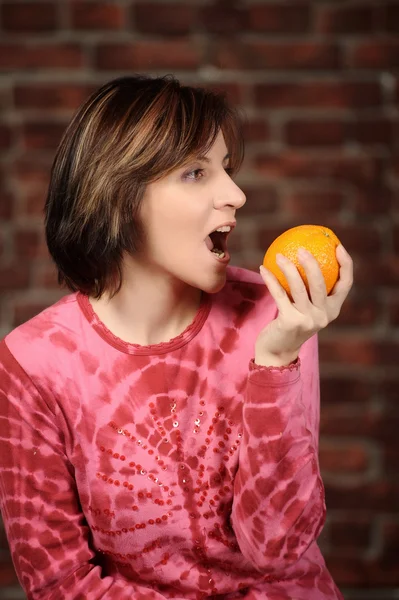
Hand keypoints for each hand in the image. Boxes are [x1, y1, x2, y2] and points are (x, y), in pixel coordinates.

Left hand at [255, 244, 352, 366]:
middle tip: (302, 249)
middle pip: (322, 284)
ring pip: (299, 288)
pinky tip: (263, 268)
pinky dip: (271, 280)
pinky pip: (279, 295)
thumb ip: (310, 290)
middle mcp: (324, 315)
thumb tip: (305, 255)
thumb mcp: (306, 308)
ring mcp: (308, 320)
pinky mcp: (291, 322)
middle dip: (312, 263)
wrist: (278, 351)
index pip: (346, 284)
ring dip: (288, 268)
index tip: (337, 246)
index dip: (345, 264)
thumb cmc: (291, 323)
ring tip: (279, 255)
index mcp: (333, 309)